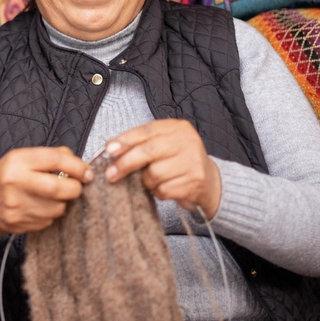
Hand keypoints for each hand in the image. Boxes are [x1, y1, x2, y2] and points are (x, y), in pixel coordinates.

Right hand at [0, 146, 93, 244]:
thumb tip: (80, 165)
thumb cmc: (5, 177)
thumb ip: (50, 157)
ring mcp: (16, 206)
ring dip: (62, 202)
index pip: (55, 160)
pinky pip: (49, 221)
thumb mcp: (21, 158)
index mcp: (16, 161)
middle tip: (76, 186)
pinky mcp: (19, 224)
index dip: (77, 166)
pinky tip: (40, 207)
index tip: (86, 172)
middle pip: (59, 188)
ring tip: (52, 196)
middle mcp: (15, 183)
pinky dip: (51, 214)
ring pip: (57, 208)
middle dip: (75, 188)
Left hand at [103, 119, 221, 216]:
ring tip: (151, 181)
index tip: (109, 150)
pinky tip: (164, 188)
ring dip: (146, 181)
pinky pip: (164, 190)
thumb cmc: (178, 162)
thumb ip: (141, 144)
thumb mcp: (163, 146)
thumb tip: (110, 149)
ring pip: (154, 173)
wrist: (210, 182)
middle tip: (111, 174)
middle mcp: (187, 141)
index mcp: (177, 128)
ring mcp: (193, 161)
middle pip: (148, 151)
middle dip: (126, 163)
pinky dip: (158, 192)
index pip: (147, 130)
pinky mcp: (195, 182)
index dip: (125, 140)